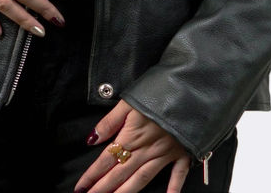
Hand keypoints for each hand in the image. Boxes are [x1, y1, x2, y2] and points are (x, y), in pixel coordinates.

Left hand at [74, 100, 190, 192]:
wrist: (190, 88)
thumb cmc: (159, 89)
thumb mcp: (129, 100)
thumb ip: (110, 121)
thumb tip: (92, 139)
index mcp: (132, 134)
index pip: (107, 159)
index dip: (92, 174)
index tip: (80, 187)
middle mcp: (146, 148)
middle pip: (121, 173)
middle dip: (103, 188)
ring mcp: (165, 153)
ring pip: (142, 178)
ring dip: (126, 192)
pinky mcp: (182, 152)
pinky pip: (178, 174)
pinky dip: (173, 188)